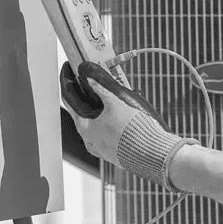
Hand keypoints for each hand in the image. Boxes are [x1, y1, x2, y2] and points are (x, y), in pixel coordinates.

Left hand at [60, 62, 197, 187]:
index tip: (69, 68)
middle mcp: (90, 140)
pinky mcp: (116, 151)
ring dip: (105, 105)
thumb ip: (101, 87)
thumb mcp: (116, 103)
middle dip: (91, 92)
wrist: (154, 155)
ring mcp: (103, 147)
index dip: (68, 81)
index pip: (69, 99)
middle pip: (84, 110)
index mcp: (85, 128)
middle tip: (96, 78)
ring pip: (99, 120)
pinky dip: (114, 118)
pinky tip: (128, 112)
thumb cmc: (134, 131)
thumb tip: (87, 74)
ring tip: (118, 93)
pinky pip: (110, 130)